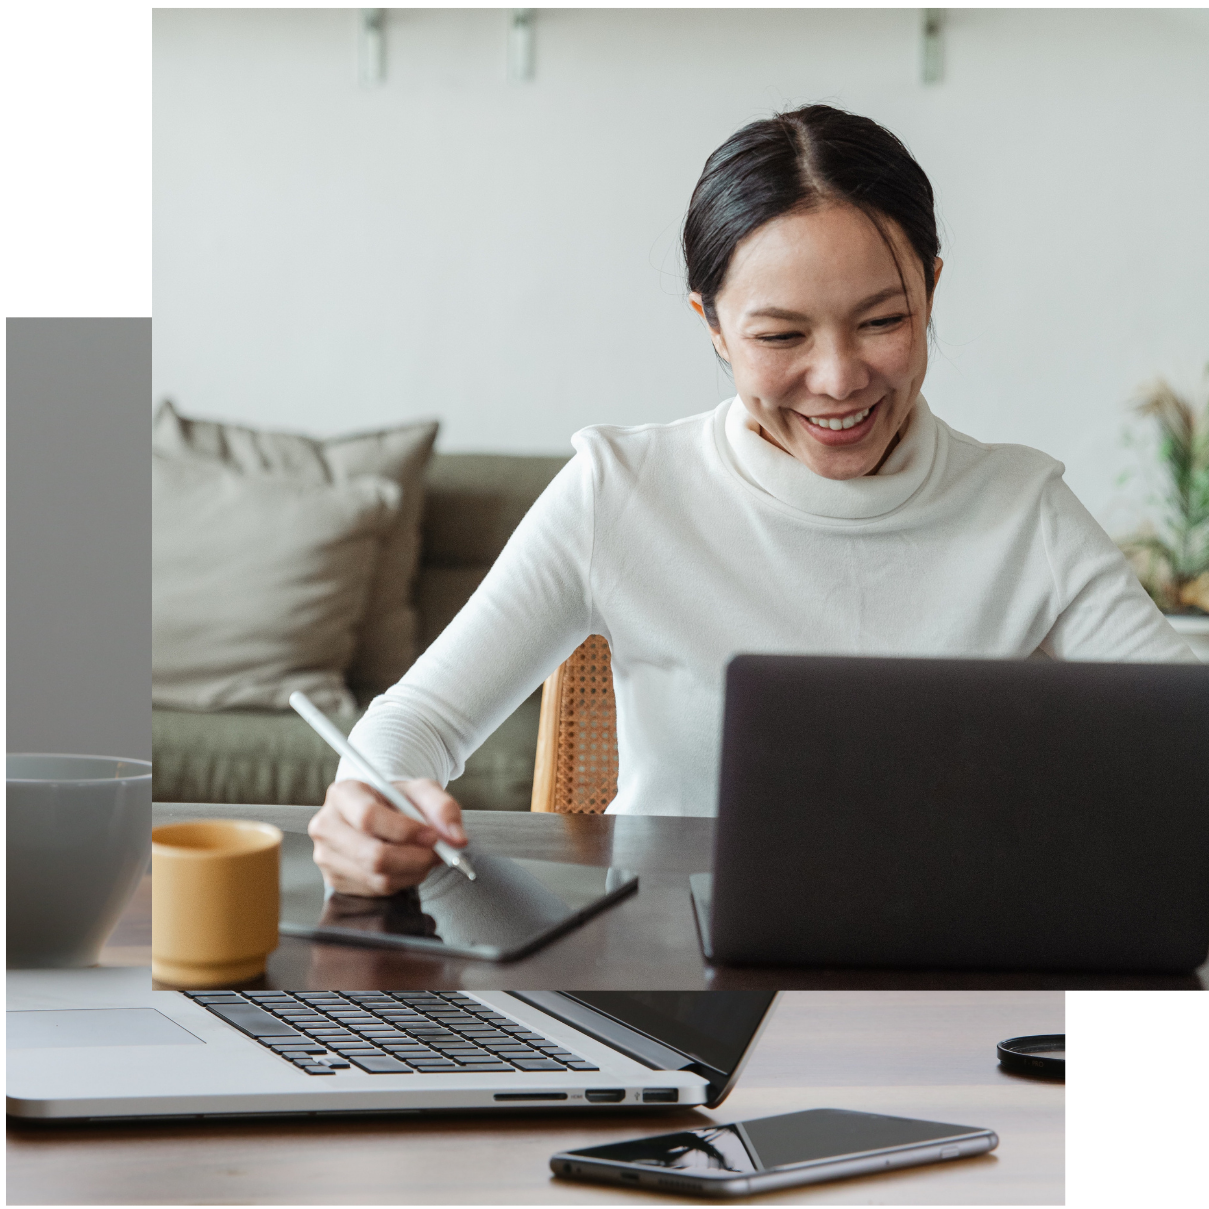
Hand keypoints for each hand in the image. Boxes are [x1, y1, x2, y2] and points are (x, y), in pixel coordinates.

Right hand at [307, 778, 466, 895]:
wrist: (379, 813)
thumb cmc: (396, 800)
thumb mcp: (421, 791)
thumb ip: (442, 807)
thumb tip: (456, 838)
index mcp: (343, 794)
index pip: (369, 817)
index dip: (405, 830)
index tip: (432, 835)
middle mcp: (327, 826)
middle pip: (372, 855)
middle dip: (415, 858)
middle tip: (437, 853)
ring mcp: (327, 857)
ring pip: (378, 877)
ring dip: (413, 871)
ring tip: (425, 856)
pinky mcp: (335, 880)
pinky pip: (377, 889)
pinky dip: (403, 880)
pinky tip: (408, 865)